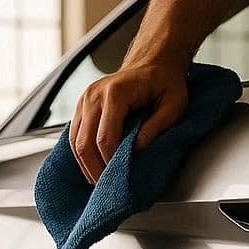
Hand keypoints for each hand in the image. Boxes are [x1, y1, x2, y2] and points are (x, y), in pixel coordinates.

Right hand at [69, 63, 187, 183]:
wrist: (152, 62)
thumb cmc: (164, 82)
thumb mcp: (173, 105)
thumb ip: (156, 127)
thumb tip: (137, 150)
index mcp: (115, 93)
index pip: (104, 138)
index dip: (109, 163)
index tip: (118, 178)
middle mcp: (94, 95)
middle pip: (84, 142)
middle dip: (94, 169)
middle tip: (105, 186)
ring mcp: (85, 99)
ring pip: (75, 141)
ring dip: (85, 164)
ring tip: (97, 180)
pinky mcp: (82, 105)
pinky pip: (75, 134)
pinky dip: (81, 153)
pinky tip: (91, 165)